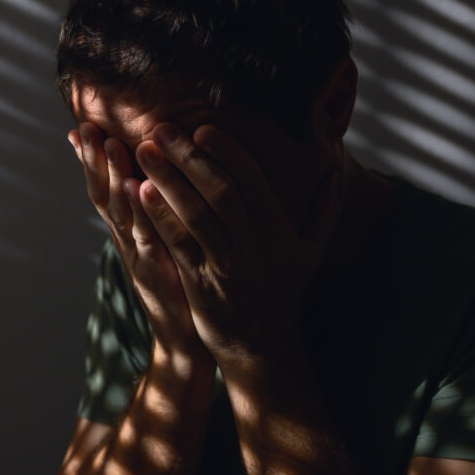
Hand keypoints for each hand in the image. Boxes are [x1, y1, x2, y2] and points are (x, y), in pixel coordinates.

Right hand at [69, 122, 206, 359]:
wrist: (184, 339)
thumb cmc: (177, 284)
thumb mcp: (161, 241)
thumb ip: (150, 212)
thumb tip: (144, 175)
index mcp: (126, 231)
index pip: (103, 189)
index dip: (91, 160)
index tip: (80, 127)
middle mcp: (126, 241)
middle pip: (103, 195)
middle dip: (94, 161)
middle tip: (86, 127)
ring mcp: (138, 257)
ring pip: (121, 213)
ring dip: (115, 177)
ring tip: (111, 146)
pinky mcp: (157, 273)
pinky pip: (148, 237)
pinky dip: (142, 212)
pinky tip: (140, 189)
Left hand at [133, 123, 342, 368]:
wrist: (262, 347)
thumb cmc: (284, 291)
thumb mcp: (313, 250)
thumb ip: (325, 207)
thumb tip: (335, 167)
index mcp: (278, 228)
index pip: (251, 179)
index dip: (226, 152)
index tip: (202, 128)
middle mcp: (254, 243)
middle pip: (220, 191)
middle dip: (189, 157)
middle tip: (161, 129)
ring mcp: (227, 264)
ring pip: (196, 214)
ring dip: (168, 180)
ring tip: (143, 152)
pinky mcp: (202, 284)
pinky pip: (179, 245)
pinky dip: (160, 217)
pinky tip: (140, 193)